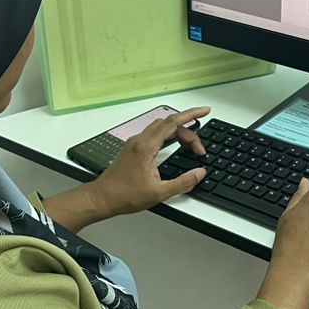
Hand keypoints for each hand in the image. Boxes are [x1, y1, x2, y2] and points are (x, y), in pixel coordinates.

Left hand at [86, 106, 210, 218]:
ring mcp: (135, 143)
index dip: (192, 114)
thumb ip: (183, 182)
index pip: (173, 122)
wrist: (102, 198)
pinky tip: (173, 146)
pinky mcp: (133, 149)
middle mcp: (140, 141)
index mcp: (146, 146)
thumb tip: (199, 173)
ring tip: (191, 145)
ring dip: (178, 132)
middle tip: (200, 148)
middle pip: (169, 124)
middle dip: (189, 130)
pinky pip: (154, 134)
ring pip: (161, 128)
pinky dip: (168, 136)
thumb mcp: (159, 192)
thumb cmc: (124, 195)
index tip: (205, 111)